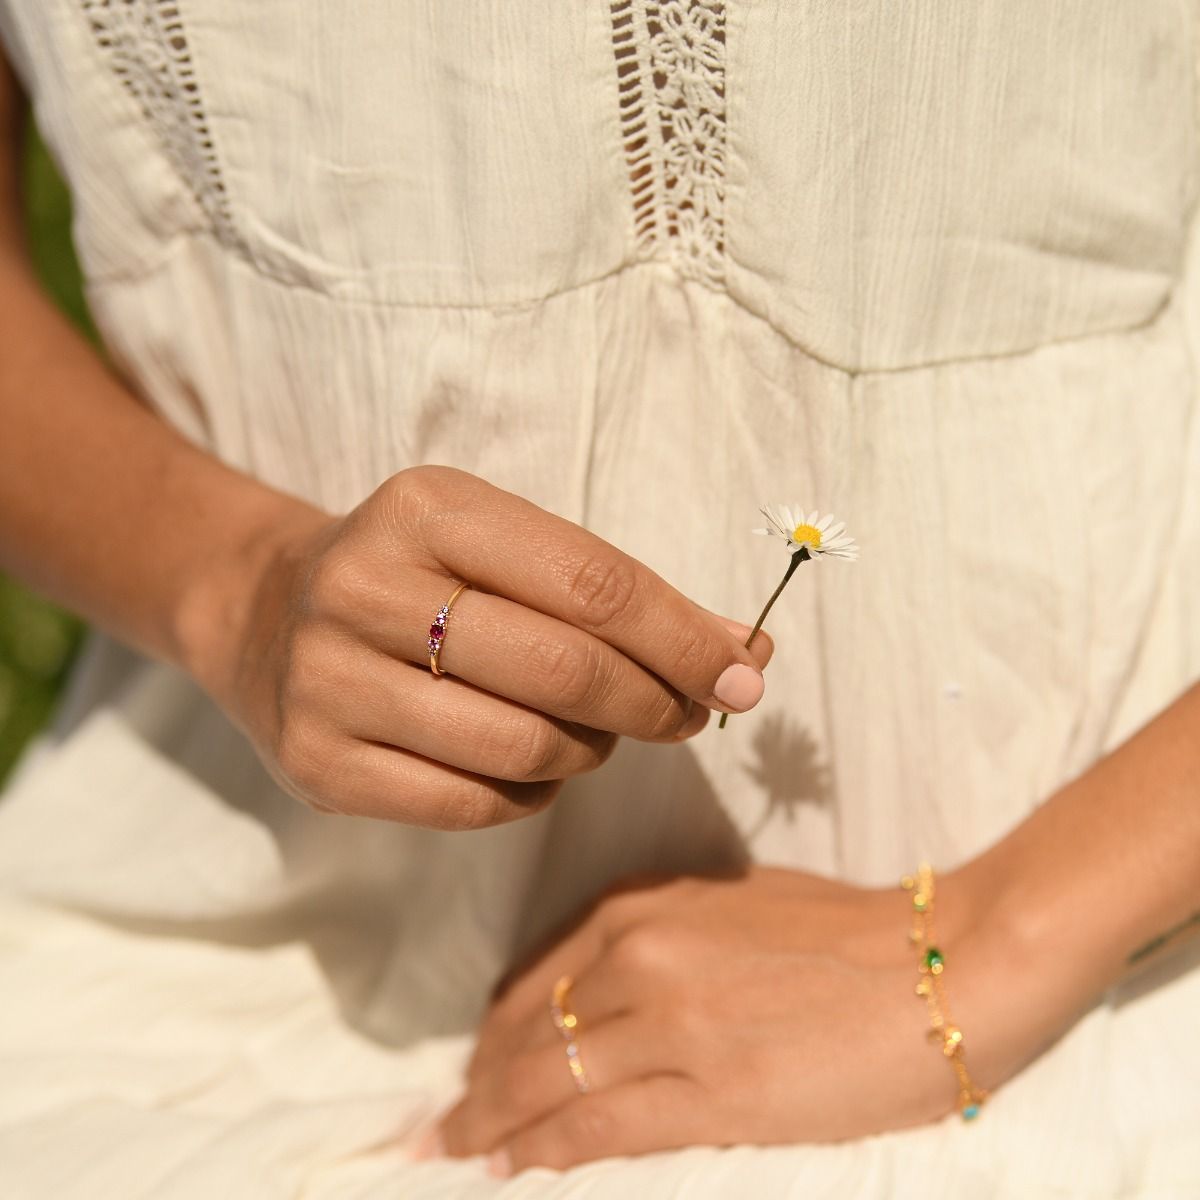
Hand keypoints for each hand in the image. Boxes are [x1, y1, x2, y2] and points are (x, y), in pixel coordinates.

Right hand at [187, 466, 771, 827]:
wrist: (268, 612)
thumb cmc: (422, 574)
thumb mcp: (504, 546)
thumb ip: (616, 594)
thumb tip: (744, 656)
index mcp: (427, 507)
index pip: (592, 583)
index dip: (684, 638)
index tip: (744, 673)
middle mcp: (365, 586)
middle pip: (564, 671)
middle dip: (654, 704)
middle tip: (687, 715)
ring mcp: (330, 680)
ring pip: (523, 747)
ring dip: (592, 752)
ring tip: (595, 733)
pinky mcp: (317, 764)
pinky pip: (472, 805)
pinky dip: (532, 796)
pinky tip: (532, 769)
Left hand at [438, 864, 1097, 1172]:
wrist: (944, 964)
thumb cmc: (848, 932)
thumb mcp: (734, 910)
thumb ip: (661, 942)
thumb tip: (601, 995)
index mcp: (646, 908)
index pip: (538, 979)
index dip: (494, 1034)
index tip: (471, 1070)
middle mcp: (642, 955)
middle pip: (528, 1031)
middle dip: (478, 1085)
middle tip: (442, 1128)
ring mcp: (672, 1022)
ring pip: (546, 1080)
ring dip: (491, 1125)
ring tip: (453, 1155)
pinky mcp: (712, 1090)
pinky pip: (596, 1126)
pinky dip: (543, 1151)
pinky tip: (510, 1169)